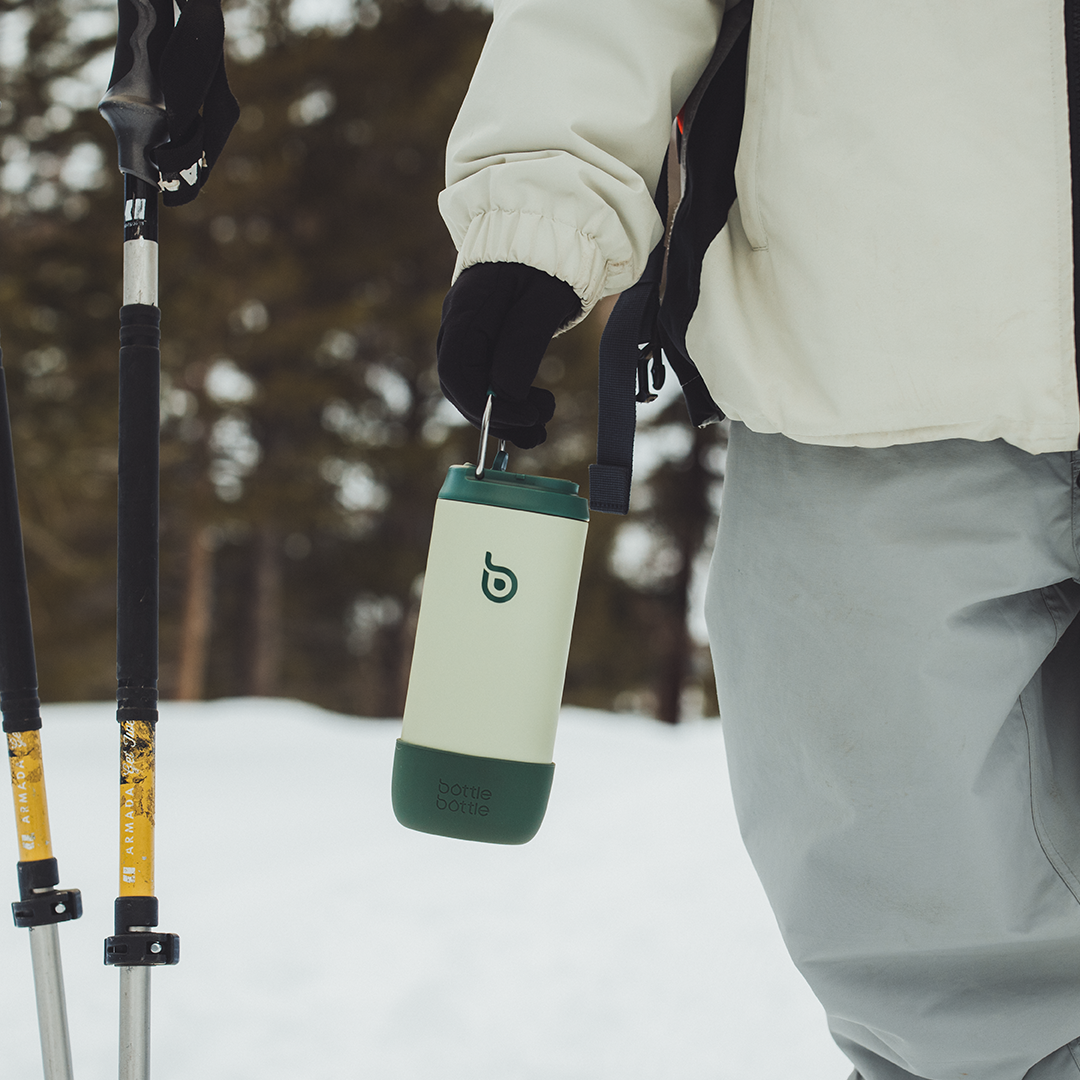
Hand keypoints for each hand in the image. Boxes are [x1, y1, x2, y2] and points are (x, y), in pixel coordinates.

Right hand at [437, 262, 580, 448]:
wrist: (552, 230)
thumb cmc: (550, 260)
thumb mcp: (544, 299)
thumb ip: (523, 344)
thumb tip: (505, 394)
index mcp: (467, 310)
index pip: (457, 371)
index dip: (485, 404)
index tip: (524, 417)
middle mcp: (459, 324)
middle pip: (462, 385)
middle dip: (498, 416)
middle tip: (538, 428)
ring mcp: (470, 333)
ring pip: (474, 387)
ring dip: (504, 416)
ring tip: (539, 430)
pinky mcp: (485, 340)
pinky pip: (486, 379)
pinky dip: (508, 403)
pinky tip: (532, 416)